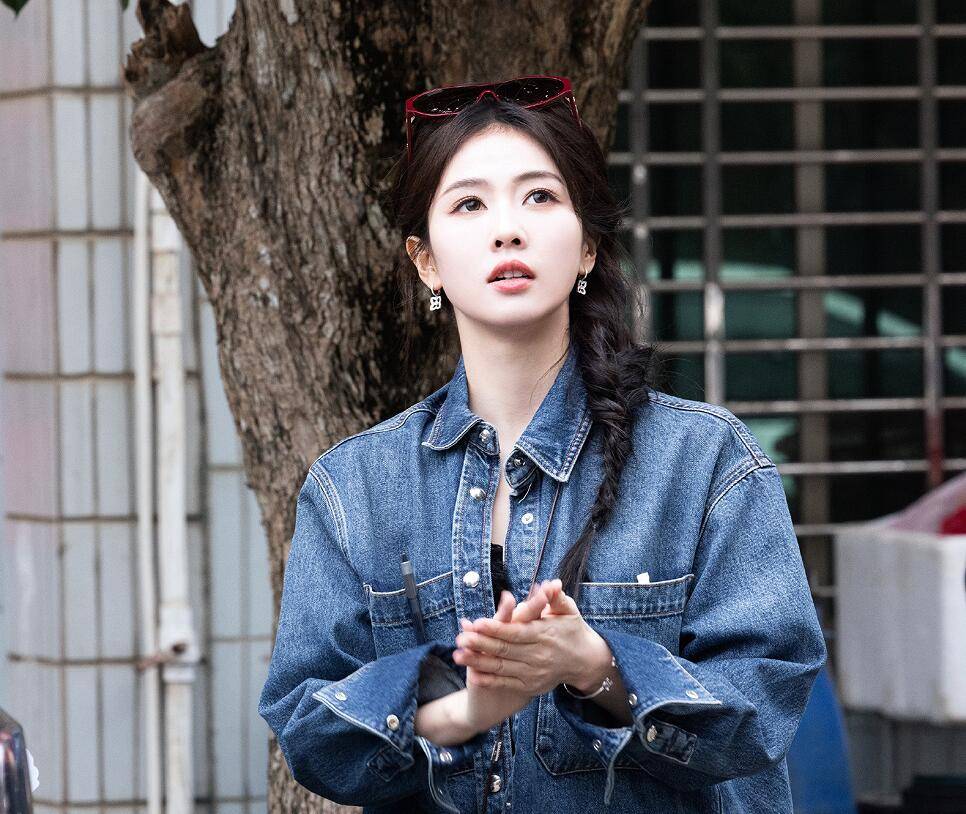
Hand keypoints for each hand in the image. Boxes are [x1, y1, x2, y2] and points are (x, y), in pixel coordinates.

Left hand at [454, 579, 610, 695]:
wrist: (584, 662)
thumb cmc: (572, 630)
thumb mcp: (569, 611)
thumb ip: (556, 598)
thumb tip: (552, 584)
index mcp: (544, 634)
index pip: (516, 632)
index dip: (496, 628)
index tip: (477, 622)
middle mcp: (538, 655)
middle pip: (504, 649)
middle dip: (480, 644)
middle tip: (460, 637)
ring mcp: (533, 673)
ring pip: (501, 668)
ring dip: (478, 662)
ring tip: (457, 656)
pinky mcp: (530, 686)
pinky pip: (506, 683)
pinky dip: (489, 680)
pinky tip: (472, 675)